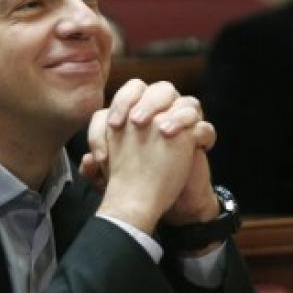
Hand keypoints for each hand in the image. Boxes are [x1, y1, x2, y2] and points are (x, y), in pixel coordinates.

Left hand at [89, 80, 209, 233]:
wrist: (159, 202)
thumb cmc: (132, 181)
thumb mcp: (107, 177)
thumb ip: (93, 169)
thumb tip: (88, 161)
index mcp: (137, 112)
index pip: (130, 93)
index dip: (120, 104)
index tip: (113, 126)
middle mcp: (161, 113)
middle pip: (160, 89)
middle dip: (147, 102)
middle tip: (137, 122)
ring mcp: (182, 124)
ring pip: (188, 102)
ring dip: (176, 114)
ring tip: (163, 131)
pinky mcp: (199, 140)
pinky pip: (204, 128)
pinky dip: (196, 132)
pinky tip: (186, 143)